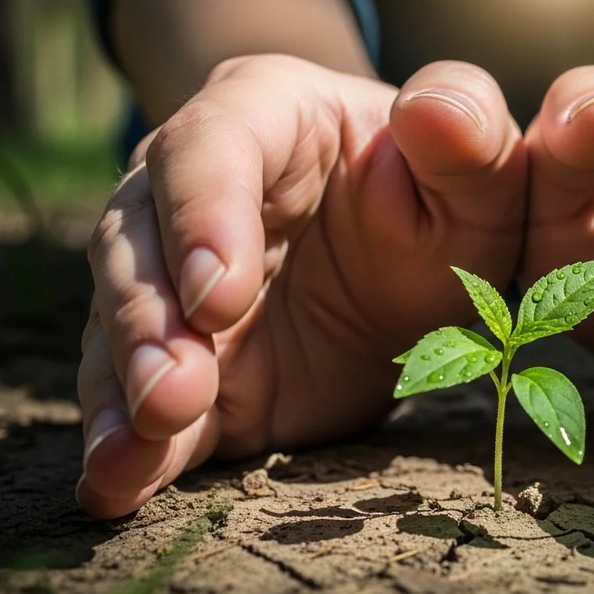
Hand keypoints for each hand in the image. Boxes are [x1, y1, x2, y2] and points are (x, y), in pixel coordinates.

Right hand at [76, 55, 526, 517]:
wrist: (412, 269)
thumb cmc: (445, 199)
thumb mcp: (478, 169)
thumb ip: (468, 128)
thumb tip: (436, 109)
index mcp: (264, 115)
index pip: (211, 146)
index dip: (202, 217)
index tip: (219, 298)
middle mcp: (190, 188)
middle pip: (138, 238)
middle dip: (149, 321)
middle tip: (173, 395)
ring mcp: (172, 278)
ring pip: (121, 320)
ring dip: (122, 387)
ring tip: (132, 452)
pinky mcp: (180, 362)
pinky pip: (134, 398)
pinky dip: (123, 443)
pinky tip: (115, 484)